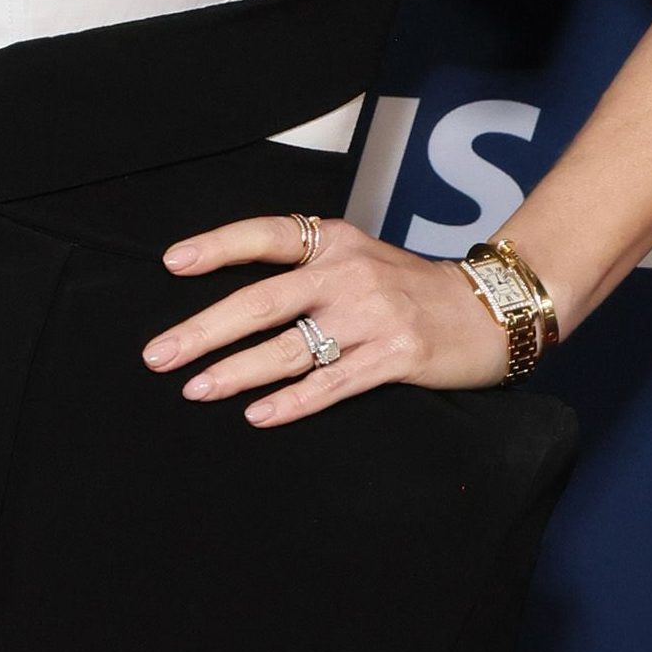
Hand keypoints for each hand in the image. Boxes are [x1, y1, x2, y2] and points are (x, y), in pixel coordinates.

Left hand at [143, 213, 510, 425]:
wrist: (493, 310)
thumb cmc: (412, 289)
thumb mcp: (360, 259)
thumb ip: (306, 269)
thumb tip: (232, 300)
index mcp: (335, 242)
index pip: (267, 236)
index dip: (217, 247)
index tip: (172, 263)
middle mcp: (350, 273)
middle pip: (262, 302)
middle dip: (203, 330)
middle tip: (158, 355)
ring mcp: (374, 316)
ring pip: (290, 348)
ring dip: (236, 372)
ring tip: (195, 389)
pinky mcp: (396, 356)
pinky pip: (333, 383)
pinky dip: (293, 401)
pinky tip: (258, 415)